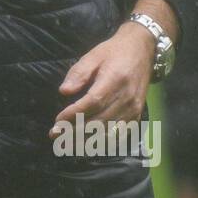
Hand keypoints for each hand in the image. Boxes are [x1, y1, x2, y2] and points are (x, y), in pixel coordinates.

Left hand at [51, 22, 155, 137]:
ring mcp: (134, 109)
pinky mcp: (137, 115)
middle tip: (55, 137)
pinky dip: (103, 143)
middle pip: (99, 121)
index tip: (57, 121)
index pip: (93, 103)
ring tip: (67, 146)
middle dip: (75, 132)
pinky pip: (119, 134)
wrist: (141, 50)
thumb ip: (78, 73)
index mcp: (115, 80)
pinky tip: (88, 147)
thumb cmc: (113, 52)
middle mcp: (127, 98)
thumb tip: (64, 92)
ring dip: (86, 142)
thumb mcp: (93, 56)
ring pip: (108, 131)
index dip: (74, 114)